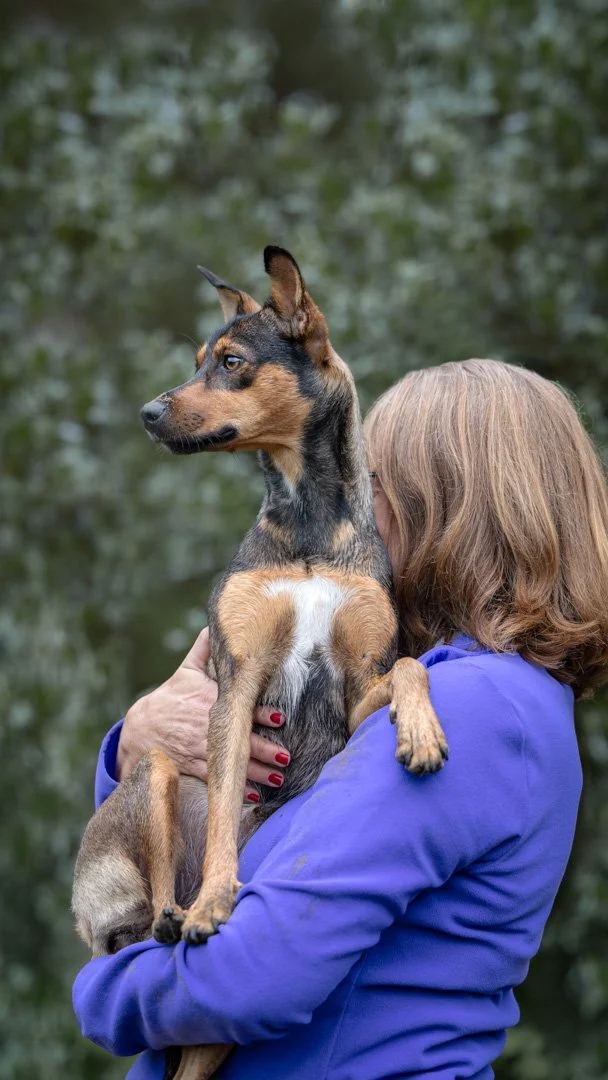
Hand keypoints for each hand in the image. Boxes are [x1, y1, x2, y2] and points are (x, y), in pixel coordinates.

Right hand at [116, 628, 288, 801]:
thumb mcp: (186, 672)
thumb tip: (216, 623)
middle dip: (264, 750)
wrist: (139, 731)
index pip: (239, 707)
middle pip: (240, 740)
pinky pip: (217, 780)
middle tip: (286, 756)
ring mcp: (199, 749)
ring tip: (278, 778)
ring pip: (232, 763)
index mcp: (209, 702)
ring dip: (256, 773)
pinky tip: (254, 796)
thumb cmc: (170, 698)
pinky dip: (235, 788)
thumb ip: (205, 649)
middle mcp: (206, 726)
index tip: (279, 718)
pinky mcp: (193, 768)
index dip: (260, 714)